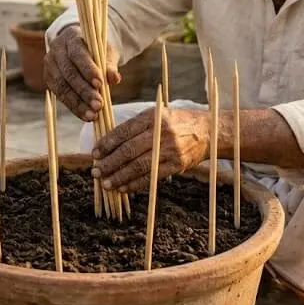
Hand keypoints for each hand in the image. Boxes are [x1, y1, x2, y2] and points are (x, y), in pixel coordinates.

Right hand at [44, 24, 120, 121]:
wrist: (79, 47)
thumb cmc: (96, 50)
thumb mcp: (106, 52)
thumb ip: (109, 64)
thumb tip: (114, 79)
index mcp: (71, 37)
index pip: (77, 54)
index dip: (88, 69)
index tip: (100, 84)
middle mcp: (56, 50)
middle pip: (68, 73)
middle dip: (84, 91)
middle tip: (98, 105)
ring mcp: (50, 65)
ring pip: (62, 87)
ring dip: (78, 103)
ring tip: (93, 115)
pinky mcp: (49, 80)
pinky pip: (61, 95)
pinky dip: (74, 107)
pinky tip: (85, 116)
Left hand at [91, 107, 209, 192]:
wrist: (208, 131)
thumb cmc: (176, 123)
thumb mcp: (156, 116)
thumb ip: (135, 127)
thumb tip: (108, 144)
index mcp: (152, 116)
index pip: (124, 131)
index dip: (107, 144)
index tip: (94, 154)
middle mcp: (160, 131)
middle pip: (129, 150)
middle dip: (109, 163)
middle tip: (96, 172)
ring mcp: (170, 149)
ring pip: (139, 166)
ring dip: (119, 177)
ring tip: (106, 184)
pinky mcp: (177, 164)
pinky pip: (152, 177)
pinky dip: (136, 184)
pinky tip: (124, 188)